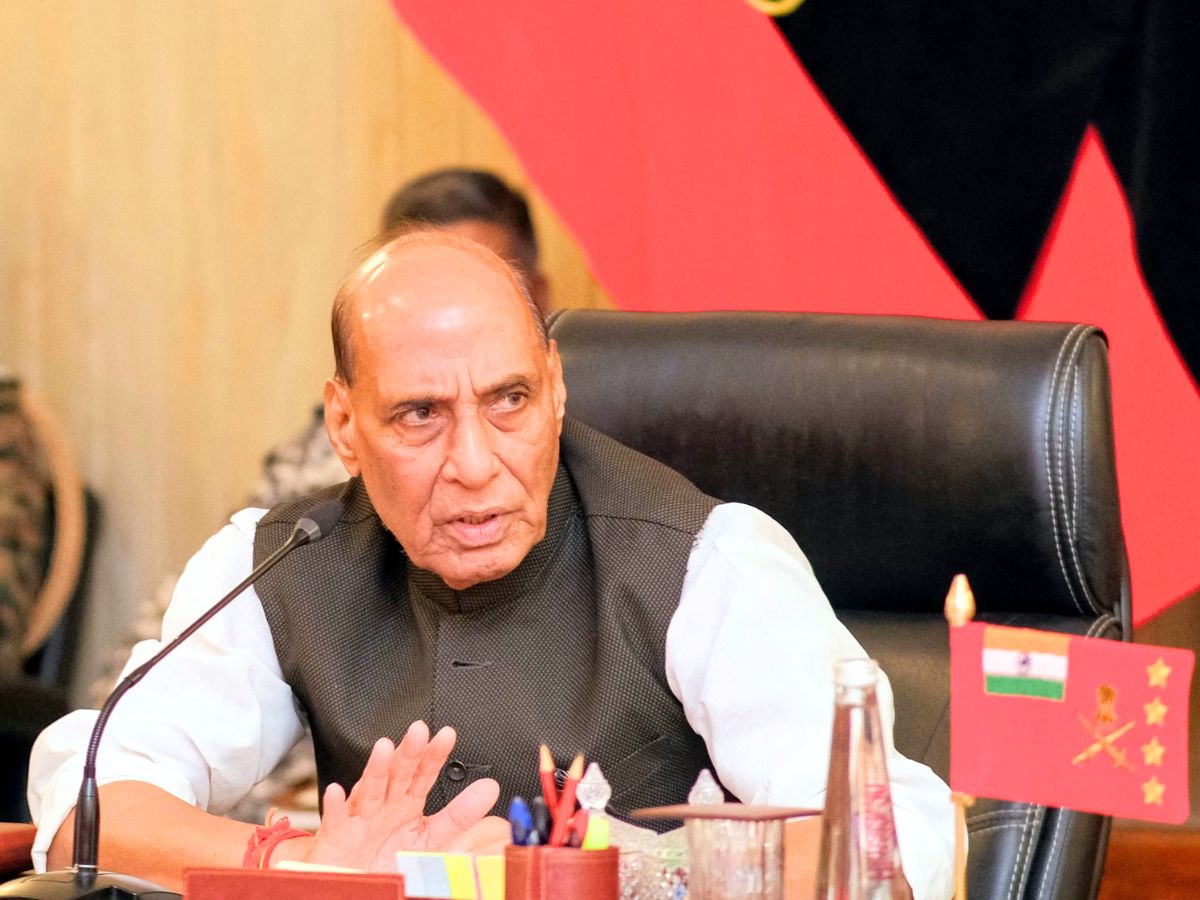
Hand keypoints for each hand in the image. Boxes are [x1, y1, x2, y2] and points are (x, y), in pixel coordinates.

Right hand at [299, 721, 505, 870]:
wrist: (353, 883)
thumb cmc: (389, 860)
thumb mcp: (430, 839)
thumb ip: (459, 816)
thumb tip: (490, 788)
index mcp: (407, 805)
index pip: (424, 774)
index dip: (435, 755)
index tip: (447, 735)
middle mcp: (385, 806)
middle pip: (398, 775)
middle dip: (408, 752)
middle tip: (419, 731)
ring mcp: (360, 820)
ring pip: (368, 791)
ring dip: (375, 769)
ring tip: (384, 748)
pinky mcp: (336, 838)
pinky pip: (335, 820)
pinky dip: (333, 806)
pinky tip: (336, 790)